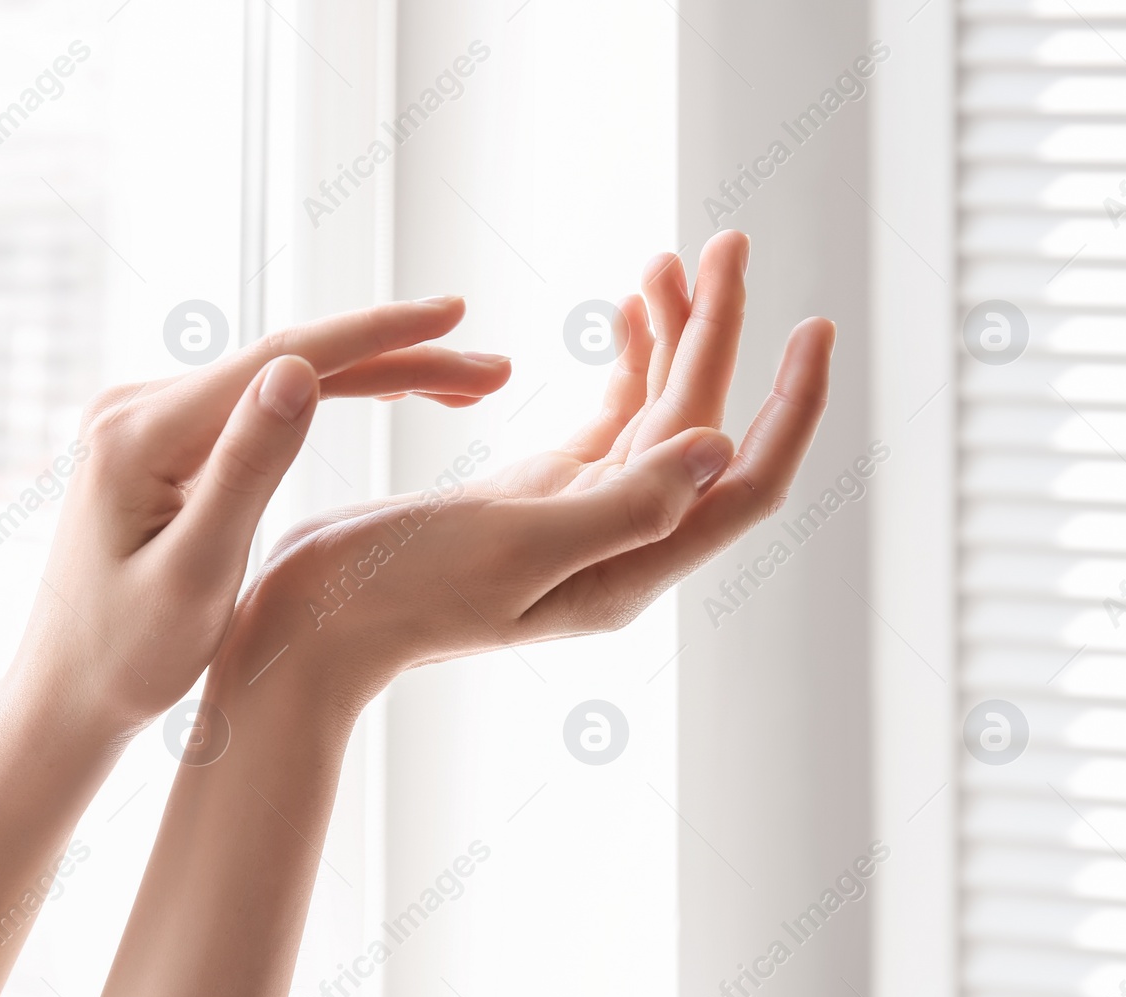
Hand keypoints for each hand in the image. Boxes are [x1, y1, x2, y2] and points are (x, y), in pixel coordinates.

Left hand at [0, 298, 510, 739]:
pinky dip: (329, 398)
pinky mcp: (162, 439)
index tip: (453, 318)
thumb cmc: (127, 658)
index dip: (376, 335)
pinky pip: (258, 404)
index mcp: (139, 433)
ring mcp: (147, 418)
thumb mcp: (195, 572)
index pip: (280, 359)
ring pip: (282, 379)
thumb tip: (297, 370)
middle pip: (290, 361)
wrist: (65, 694)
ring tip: (462, 385)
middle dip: (396, 358)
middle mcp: (137, 406)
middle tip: (493, 370)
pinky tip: (383, 392)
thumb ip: (246, 470)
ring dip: (374, 374)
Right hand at [226, 231, 831, 704]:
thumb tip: (720, 448)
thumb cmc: (399, 596)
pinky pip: (603, 418)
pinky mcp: (532, 492)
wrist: (313, 623)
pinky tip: (627, 311)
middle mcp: (616, 543)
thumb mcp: (515, 549)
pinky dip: (622, 363)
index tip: (811, 325)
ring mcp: (575, 515)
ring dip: (671, 337)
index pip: (744, 486)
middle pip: (700, 428)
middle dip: (721, 335)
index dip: (790, 409)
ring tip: (671, 259)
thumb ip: (623, 506)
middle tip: (726, 243)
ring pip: (653, 415)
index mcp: (628, 567)